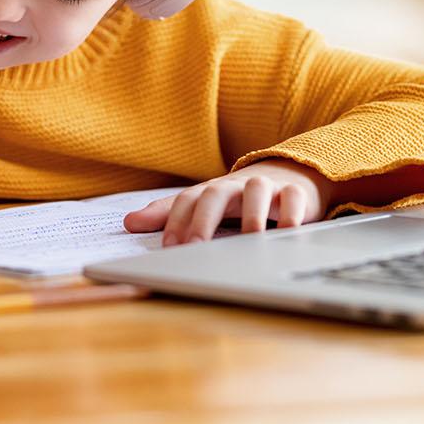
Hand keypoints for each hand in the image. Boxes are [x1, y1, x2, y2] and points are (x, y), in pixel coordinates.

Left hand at [123, 159, 334, 245]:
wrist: (289, 175)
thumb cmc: (238, 198)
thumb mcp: (205, 204)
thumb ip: (168, 213)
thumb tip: (128, 222)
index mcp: (211, 190)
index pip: (187, 199)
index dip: (175, 221)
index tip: (169, 248)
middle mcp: (235, 185)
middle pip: (215, 194)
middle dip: (203, 220)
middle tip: (196, 246)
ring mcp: (267, 186)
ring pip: (256, 191)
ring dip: (251, 215)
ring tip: (248, 240)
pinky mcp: (296, 192)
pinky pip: (293, 199)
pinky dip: (290, 215)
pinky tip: (285, 234)